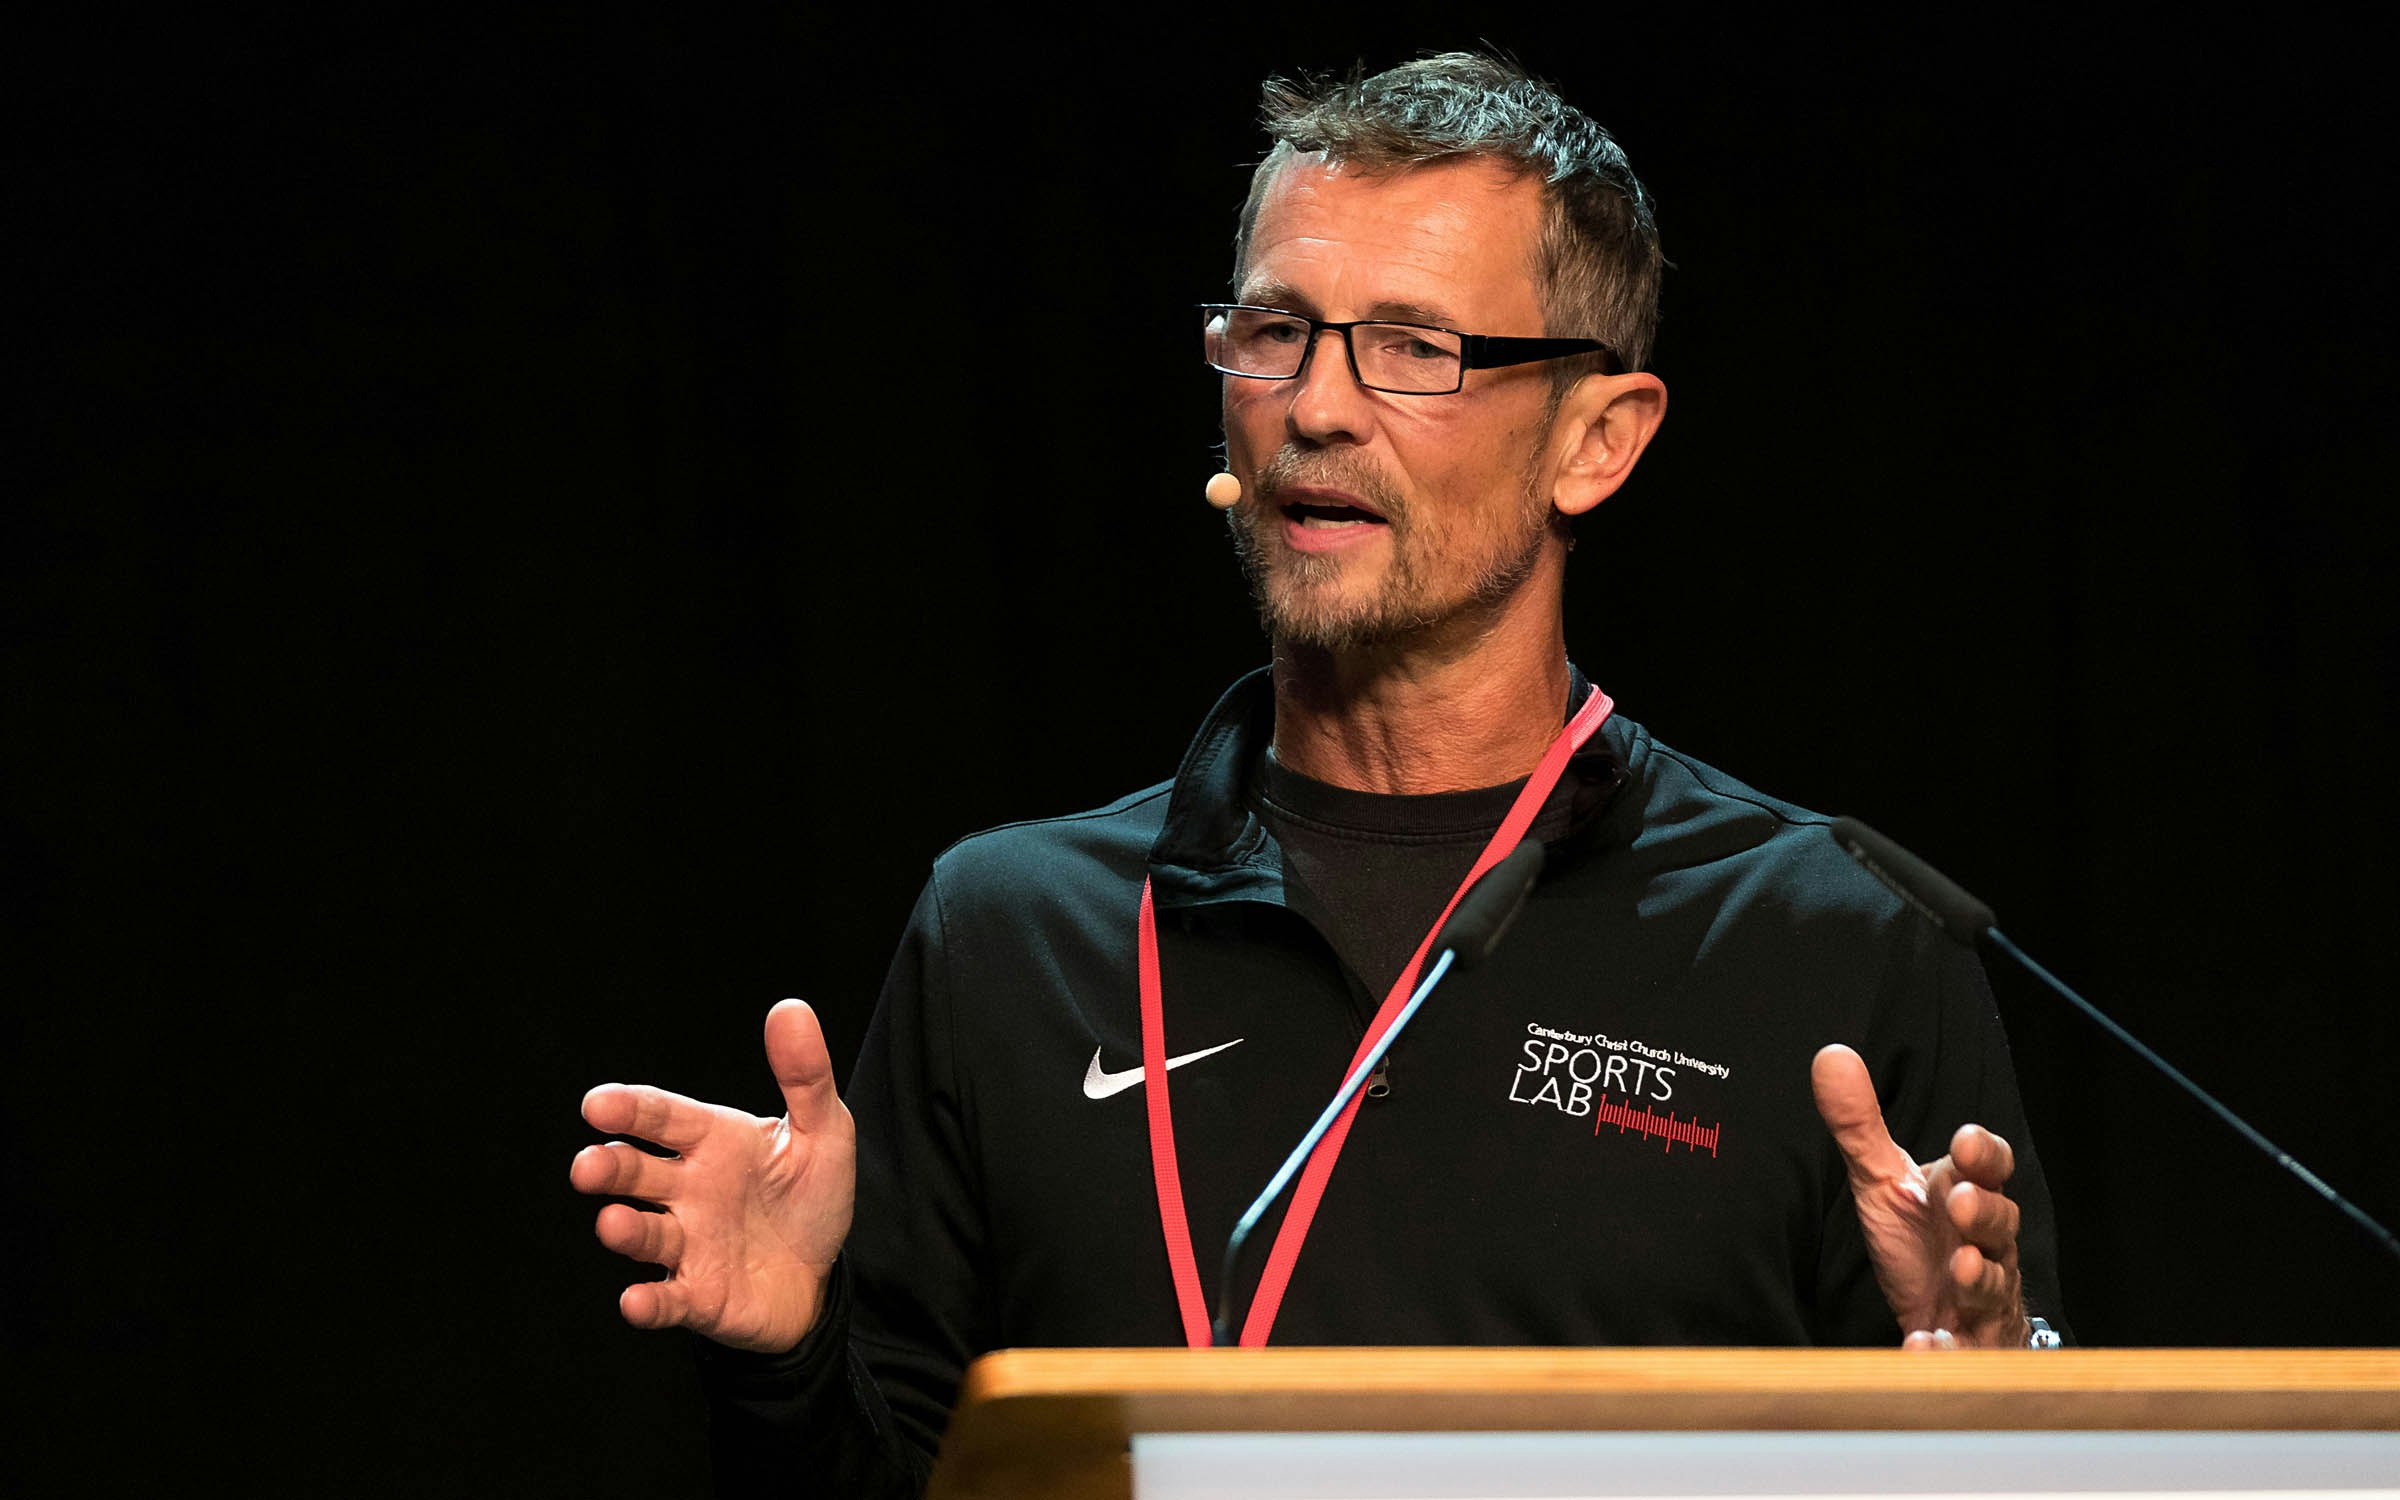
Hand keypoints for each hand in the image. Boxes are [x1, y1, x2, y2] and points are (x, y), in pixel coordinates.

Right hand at [571, 999, 854, 1353]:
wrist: (820, 1276)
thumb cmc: (809, 1196)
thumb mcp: (822, 1132)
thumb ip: (806, 1076)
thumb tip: (791, 1008)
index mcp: (712, 1141)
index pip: (663, 1118)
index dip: (630, 1110)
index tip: (598, 1103)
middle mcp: (688, 1190)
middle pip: (637, 1174)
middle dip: (609, 1168)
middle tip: (588, 1166)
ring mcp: (688, 1244)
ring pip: (645, 1234)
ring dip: (625, 1230)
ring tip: (613, 1223)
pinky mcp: (697, 1296)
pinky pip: (668, 1300)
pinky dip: (650, 1303)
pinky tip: (635, 1301)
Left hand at [1811, 1043, 2027, 1348]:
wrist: (1941, 1313)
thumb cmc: (1919, 1240)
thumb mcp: (1882, 1181)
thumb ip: (1859, 1125)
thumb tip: (1830, 1056)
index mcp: (1963, 1195)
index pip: (1988, 1167)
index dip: (1983, 1155)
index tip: (1964, 1142)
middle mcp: (1983, 1243)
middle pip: (2001, 1223)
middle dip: (1985, 1212)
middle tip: (1960, 1204)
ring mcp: (1981, 1295)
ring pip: (1994, 1284)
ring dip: (1979, 1277)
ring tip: (1960, 1270)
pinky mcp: (1968, 1342)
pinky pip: (1965, 1348)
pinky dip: (1947, 1349)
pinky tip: (1924, 1345)